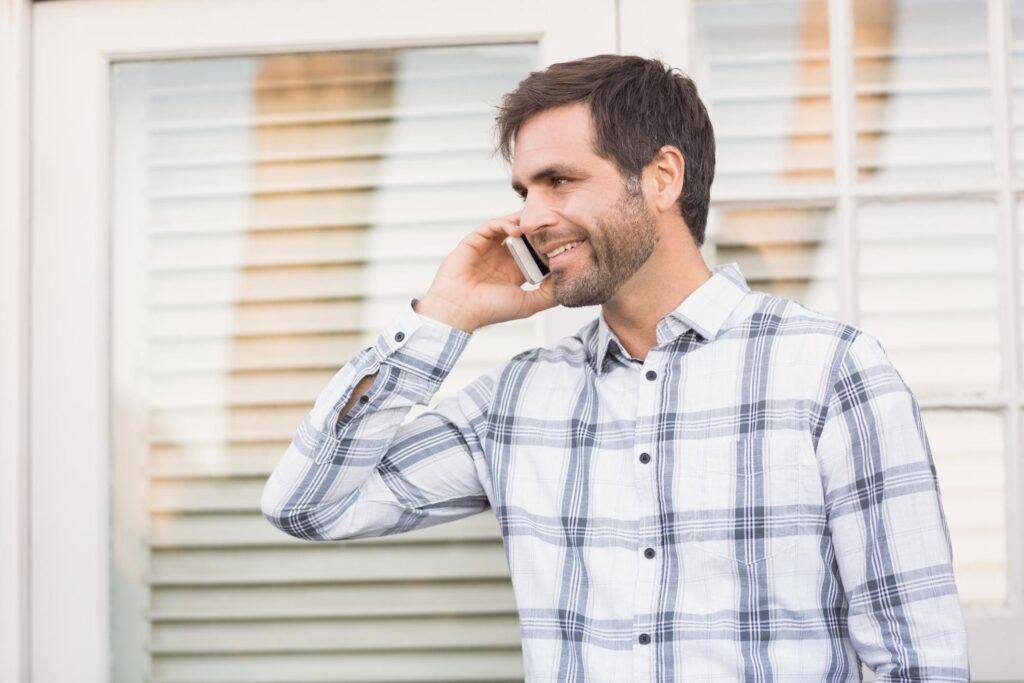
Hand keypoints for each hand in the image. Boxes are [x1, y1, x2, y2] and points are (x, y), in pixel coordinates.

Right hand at [415, 212, 555, 332]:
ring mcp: (489, 248)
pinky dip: (507, 223)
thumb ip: (549, 294)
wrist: (459, 309)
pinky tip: (518, 229)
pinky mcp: (476, 240)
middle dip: (539, 230)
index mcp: (515, 272)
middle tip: (554, 223)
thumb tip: (568, 280)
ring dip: (525, 223)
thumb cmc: (490, 310)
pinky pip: (494, 225)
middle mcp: (503, 258)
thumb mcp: (528, 304)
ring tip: (538, 223)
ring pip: (511, 226)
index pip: (536, 252)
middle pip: (526, 236)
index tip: (563, 240)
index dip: (548, 245)